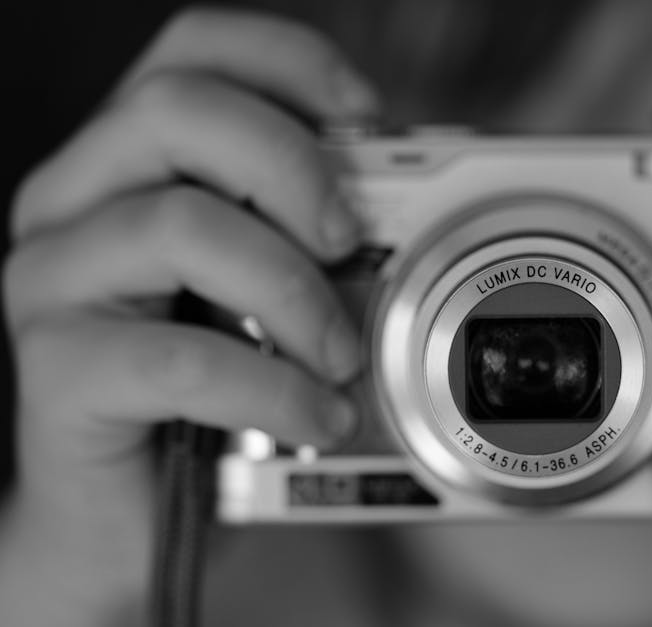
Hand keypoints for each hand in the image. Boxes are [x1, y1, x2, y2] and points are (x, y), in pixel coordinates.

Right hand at [0, 8, 376, 624]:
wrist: (130, 507)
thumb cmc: (207, 383)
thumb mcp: (262, 285)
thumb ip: (305, 232)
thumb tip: (398, 204)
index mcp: (129, 160)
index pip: (191, 51)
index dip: (286, 61)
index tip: (367, 115)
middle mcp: (75, 198)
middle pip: (176, 110)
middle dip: (291, 168)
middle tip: (349, 241)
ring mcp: (53, 278)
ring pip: (180, 226)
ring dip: (292, 292)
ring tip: (341, 355)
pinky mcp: (56, 366)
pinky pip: (180, 358)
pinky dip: (271, 387)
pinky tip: (316, 417)